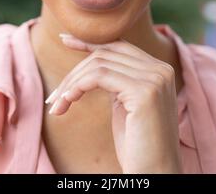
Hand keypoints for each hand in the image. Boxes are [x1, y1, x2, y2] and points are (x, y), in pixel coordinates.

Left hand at [45, 34, 182, 173]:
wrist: (155, 175)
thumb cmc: (137, 146)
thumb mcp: (125, 105)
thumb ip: (117, 80)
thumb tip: (92, 62)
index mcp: (159, 70)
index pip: (119, 46)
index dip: (89, 42)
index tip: (65, 40)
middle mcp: (161, 69)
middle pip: (106, 53)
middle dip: (75, 72)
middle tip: (54, 96)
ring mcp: (155, 78)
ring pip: (99, 64)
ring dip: (71, 83)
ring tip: (57, 104)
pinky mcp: (144, 92)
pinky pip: (99, 76)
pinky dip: (77, 87)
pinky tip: (67, 103)